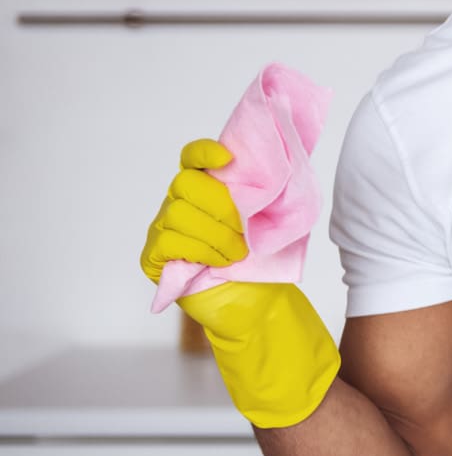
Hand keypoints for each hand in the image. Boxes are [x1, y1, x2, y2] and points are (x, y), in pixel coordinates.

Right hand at [139, 139, 337, 427]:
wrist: (257, 302)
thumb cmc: (263, 258)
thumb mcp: (274, 219)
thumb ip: (273, 188)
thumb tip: (291, 153)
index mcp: (206, 187)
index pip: (193, 156)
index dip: (205, 153)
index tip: (228, 159)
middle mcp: (179, 203)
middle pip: (185, 184)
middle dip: (219, 205)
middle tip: (243, 229)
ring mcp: (162, 229)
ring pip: (178, 214)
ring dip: (215, 233)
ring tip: (238, 253)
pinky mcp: (155, 257)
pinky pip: (169, 242)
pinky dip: (199, 250)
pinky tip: (220, 262)